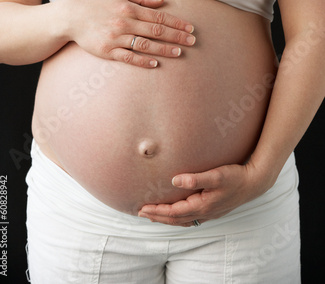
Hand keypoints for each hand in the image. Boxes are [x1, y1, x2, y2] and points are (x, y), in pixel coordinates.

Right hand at [67, 0, 195, 66]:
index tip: (190, 28)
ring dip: (164, 49)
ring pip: (145, 45)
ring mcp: (116, 38)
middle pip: (156, 31)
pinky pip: (128, 57)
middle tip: (193, 41)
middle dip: (177, 36)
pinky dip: (142, 61)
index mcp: (129, 9)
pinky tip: (155, 63)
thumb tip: (162, 2)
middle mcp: (125, 23)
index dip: (176, 23)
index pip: (159, 16)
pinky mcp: (108, 51)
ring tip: (179, 53)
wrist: (71, 18)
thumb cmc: (97, 3)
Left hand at [138, 161, 271, 225]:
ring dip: (166, 218)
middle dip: (157, 216)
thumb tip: (174, 180)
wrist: (254, 183)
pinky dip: (178, 217)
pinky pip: (190, 217)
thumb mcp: (216, 175)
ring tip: (154, 215)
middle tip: (141, 213)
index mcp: (202, 205)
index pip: (173, 212)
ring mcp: (209, 213)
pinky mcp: (213, 209)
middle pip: (175, 219)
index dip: (157, 210)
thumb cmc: (235, 177)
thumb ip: (195, 178)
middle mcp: (204, 212)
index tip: (142, 208)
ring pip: (182, 220)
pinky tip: (177, 213)